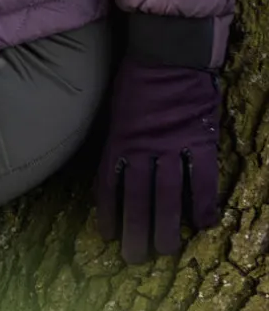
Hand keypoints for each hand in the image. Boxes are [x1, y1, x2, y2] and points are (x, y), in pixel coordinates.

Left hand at [95, 59, 220, 263]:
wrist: (168, 52)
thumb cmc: (138, 76)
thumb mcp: (116, 109)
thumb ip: (119, 140)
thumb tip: (118, 166)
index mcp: (119, 141)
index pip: (110, 185)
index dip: (108, 213)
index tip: (107, 236)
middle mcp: (143, 149)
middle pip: (138, 199)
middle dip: (135, 232)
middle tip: (134, 258)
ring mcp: (172, 146)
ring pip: (167, 196)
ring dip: (166, 227)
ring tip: (164, 251)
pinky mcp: (199, 141)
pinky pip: (202, 179)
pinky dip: (203, 203)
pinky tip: (204, 223)